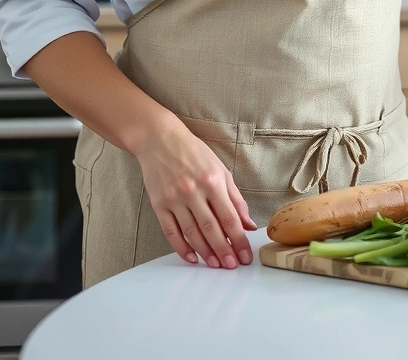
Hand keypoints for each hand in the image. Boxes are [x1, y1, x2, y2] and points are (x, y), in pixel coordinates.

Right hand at [134, 117, 257, 268]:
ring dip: (205, 252)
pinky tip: (191, 258)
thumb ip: (235, 198)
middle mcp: (194, 191)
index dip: (239, 239)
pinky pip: (171, 232)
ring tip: (215, 265)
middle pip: (211, 228)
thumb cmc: (194, 154)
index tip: (246, 255)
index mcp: (213, 181)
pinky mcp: (159, 205)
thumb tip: (248, 224)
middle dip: (224, 250)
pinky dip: (181, 248)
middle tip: (232, 266)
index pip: (229, 217)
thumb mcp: (220, 170)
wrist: (160, 141)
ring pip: (192, 233)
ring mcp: (174, 199)